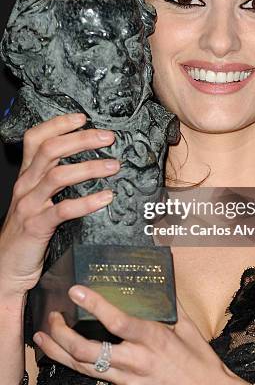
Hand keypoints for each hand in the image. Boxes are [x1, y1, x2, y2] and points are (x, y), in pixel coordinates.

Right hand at [0, 114, 118, 295]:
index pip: (36, 138)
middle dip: (81, 139)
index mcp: (27, 175)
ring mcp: (29, 204)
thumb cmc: (27, 231)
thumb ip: (54, 180)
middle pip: (50, 150)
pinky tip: (106, 197)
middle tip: (108, 137)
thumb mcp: (36, 198)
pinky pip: (63, 210)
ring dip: (89, 167)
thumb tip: (88, 161)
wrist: (6, 267)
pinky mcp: (36, 226)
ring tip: (114, 166)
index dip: (58, 124)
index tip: (83, 118)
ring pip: (58, 176)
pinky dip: (87, 202)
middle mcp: (26, 185)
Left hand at [33, 286, 234, 384]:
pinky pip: (106, 380)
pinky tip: (82, 357)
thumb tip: (163, 280)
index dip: (94, 305)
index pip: (116, 321)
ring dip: (60, 353)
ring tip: (45, 338)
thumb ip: (171, 304)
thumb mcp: (189, 330)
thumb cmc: (203, 366)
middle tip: (52, 318)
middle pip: (87, 351)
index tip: (76, 291)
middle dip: (62, 334)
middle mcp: (137, 363)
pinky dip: (91, 367)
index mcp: (154, 340)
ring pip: (86, 369)